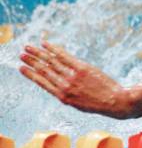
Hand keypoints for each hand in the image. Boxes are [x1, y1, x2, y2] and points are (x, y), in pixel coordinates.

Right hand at [19, 41, 135, 118]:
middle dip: (31, 61)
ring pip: (51, 62)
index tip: (21, 68)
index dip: (30, 74)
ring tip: (28, 47)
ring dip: (38, 53)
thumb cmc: (99, 103)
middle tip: (21, 54)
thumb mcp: (79, 103)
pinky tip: (46, 44)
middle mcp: (65, 87)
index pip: (42, 83)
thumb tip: (60, 86)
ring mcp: (73, 77)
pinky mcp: (82, 69)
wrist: (115, 102)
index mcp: (62, 97)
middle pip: (44, 70)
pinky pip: (64, 56)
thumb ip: (67, 93)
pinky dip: (54, 49)